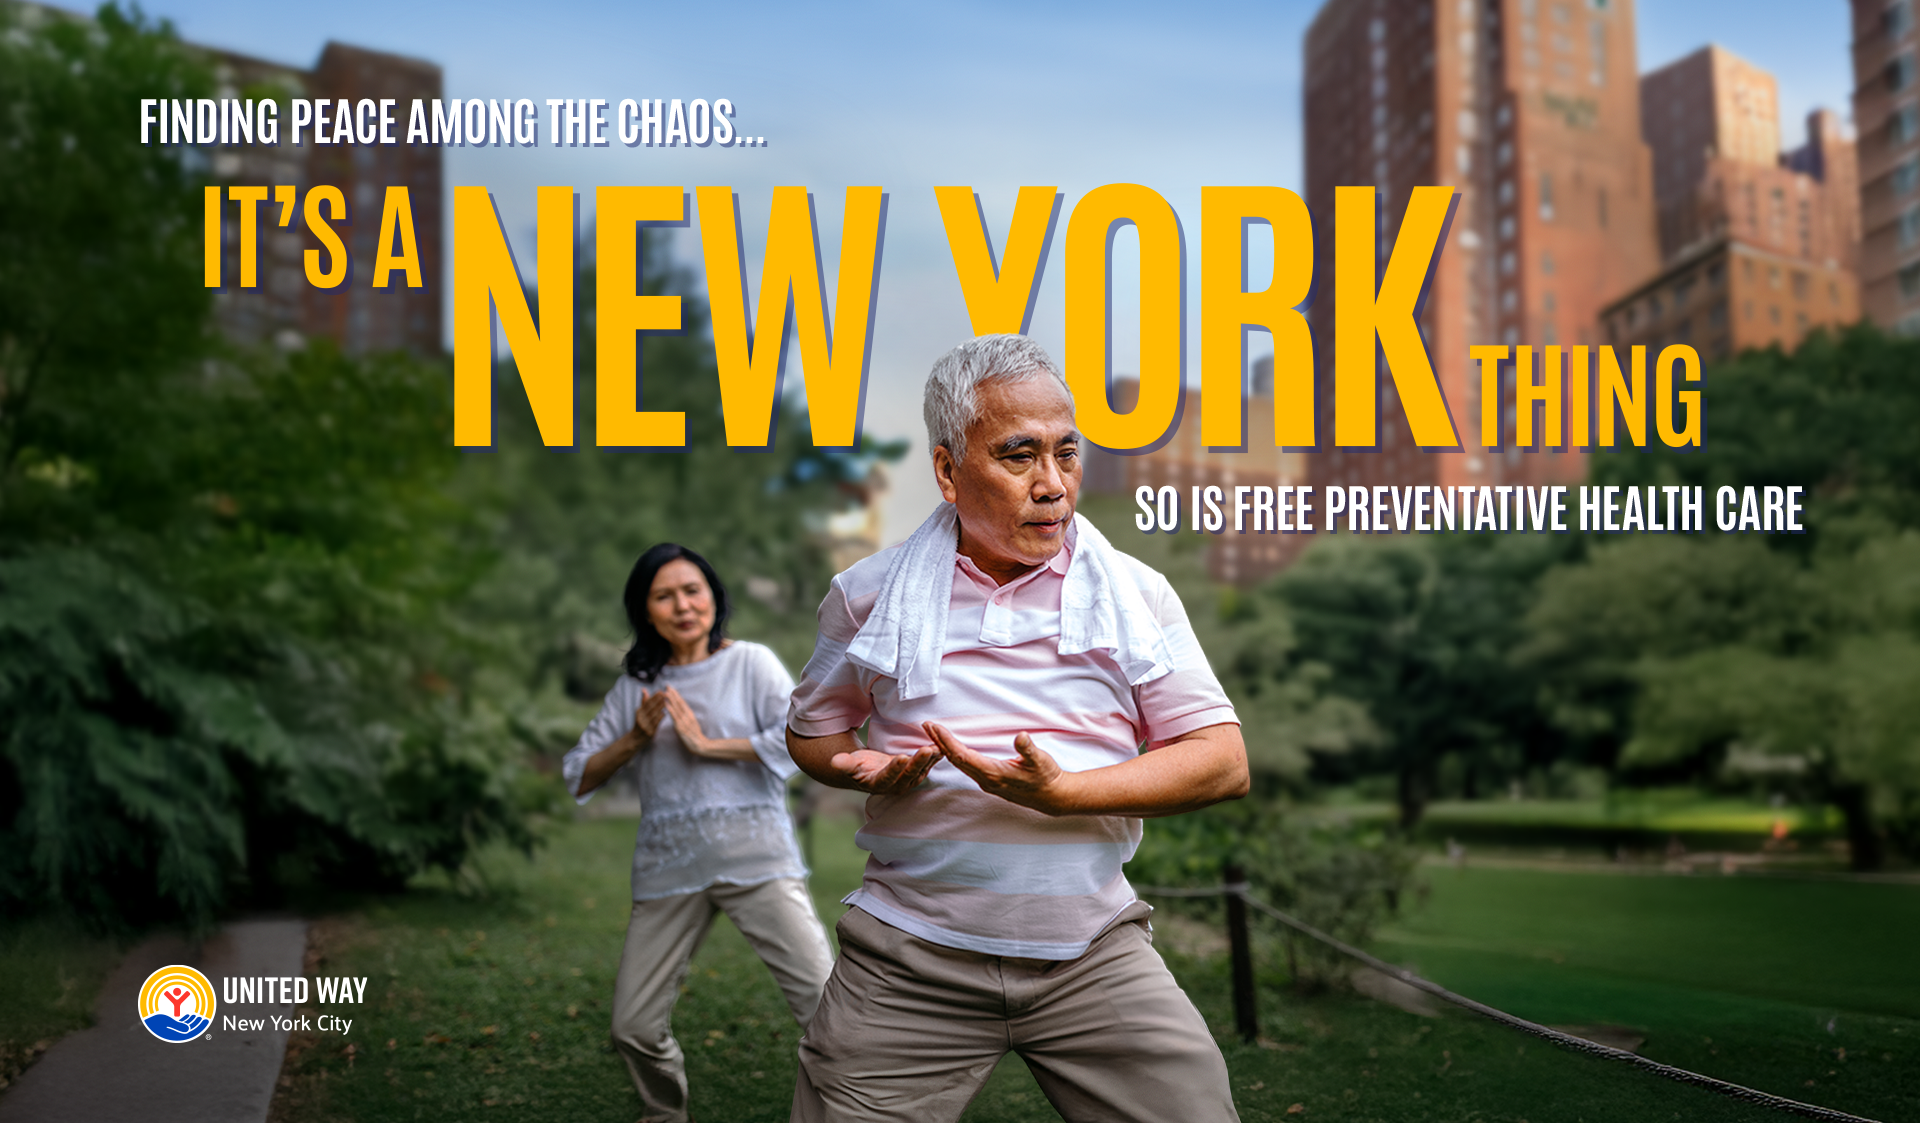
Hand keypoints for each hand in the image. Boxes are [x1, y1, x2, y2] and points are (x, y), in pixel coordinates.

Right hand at [629, 689, 668, 744]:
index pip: (647, 703)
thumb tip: (644, 689)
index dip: (654, 697)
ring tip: (667, 701)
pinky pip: (656, 723)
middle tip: (666, 694)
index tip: (661, 691)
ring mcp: (645, 725)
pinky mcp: (649, 732)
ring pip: (654, 714)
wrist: (635, 740)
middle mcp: (641, 718)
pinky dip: (660, 717)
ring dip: (660, 707)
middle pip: (651, 707)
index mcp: (639, 712)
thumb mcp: (640, 712)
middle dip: (658, 700)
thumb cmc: (640, 724)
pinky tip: (665, 713)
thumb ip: (644, 701)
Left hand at [660, 687, 714, 756]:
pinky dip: (670, 709)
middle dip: (673, 693)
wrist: (700, 745)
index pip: (682, 702)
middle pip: (679, 702)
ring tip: (665, 692)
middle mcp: (687, 715)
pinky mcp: (680, 727)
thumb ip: (687, 717)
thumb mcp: (692, 723)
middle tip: (667, 685)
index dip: (676, 694)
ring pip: (677, 707)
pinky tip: (666, 704)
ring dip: (671, 699)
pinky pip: (674, 716)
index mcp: (690, 714)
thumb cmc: (695, 735)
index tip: (671, 688)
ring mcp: (684, 720)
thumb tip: (682, 711)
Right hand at [828, 746, 939, 793]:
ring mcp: (907, 781)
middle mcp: (896, 786)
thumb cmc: (857, 767)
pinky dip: (934, 756)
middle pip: (909, 774)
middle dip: (919, 762)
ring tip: (938, 746)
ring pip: (921, 770)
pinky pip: (927, 765)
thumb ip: (844, 764)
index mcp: (879, 784)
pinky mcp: (915, 774)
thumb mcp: (850, 764)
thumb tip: (834, 762)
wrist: (868, 772)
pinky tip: (941, 745)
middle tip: (927, 750)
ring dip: (930, 759)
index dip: (895, 768)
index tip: (902, 757)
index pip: (888, 777)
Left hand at [924, 722, 1072, 814]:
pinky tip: (952, 748)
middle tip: (927, 726)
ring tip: (935, 733)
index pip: (963, 756)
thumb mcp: (1042, 760)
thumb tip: (1021, 736)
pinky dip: (956, 755)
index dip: (947, 742)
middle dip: (940, 742)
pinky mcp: (990, 782)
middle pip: (956, 760)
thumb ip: (1029, 749)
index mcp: (994, 773)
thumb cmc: (1047, 777)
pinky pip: (967, 767)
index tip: (935, 727)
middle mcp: (987, 780)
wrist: (1053, 797)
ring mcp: (987, 782)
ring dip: (945, 748)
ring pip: (960, 765)